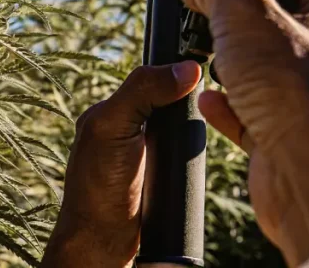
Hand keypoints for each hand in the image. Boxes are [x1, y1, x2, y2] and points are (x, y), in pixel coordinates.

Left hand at [40, 61, 201, 267]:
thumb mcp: (113, 127)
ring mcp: (146, 150)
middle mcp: (128, 126)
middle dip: (189, 101)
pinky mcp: (160, 171)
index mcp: (111, 109)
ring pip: (182, 125)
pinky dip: (194, 151)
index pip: (152, 77)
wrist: (105, 239)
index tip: (200, 69)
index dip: (175, 72)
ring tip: (209, 124)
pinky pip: (185, 152)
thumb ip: (142, 92)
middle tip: (207, 101)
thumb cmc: (99, 186)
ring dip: (195, 127)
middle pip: (171, 99)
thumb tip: (186, 69)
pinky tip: (199, 152)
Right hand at [178, 0, 308, 266]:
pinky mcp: (287, 143)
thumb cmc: (295, 90)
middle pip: (270, 40)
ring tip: (204, 66)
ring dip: (229, 75)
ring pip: (260, 82)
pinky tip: (207, 102)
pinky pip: (249, 120)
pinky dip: (226, 111)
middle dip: (234, 38)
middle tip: (208, 33)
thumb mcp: (243, 13)